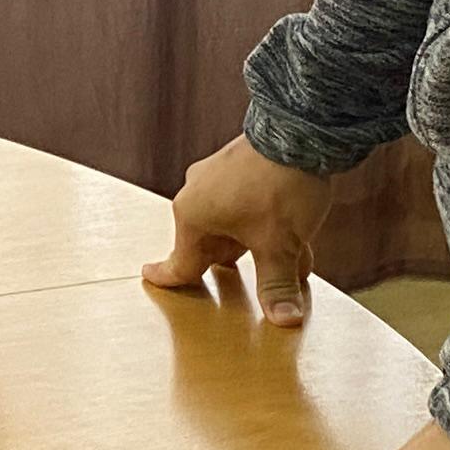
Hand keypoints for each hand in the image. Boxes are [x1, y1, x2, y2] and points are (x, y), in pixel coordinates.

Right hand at [143, 134, 334, 324]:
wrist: (301, 128)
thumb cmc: (279, 185)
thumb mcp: (280, 245)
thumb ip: (277, 284)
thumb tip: (284, 320)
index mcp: (193, 217)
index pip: (180, 261)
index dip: (168, 277)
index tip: (149, 276)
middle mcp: (198, 195)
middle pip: (213, 245)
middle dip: (239, 263)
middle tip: (258, 279)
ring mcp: (217, 176)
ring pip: (234, 225)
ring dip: (257, 243)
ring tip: (289, 259)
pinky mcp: (238, 164)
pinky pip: (246, 205)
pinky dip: (264, 222)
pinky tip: (295, 233)